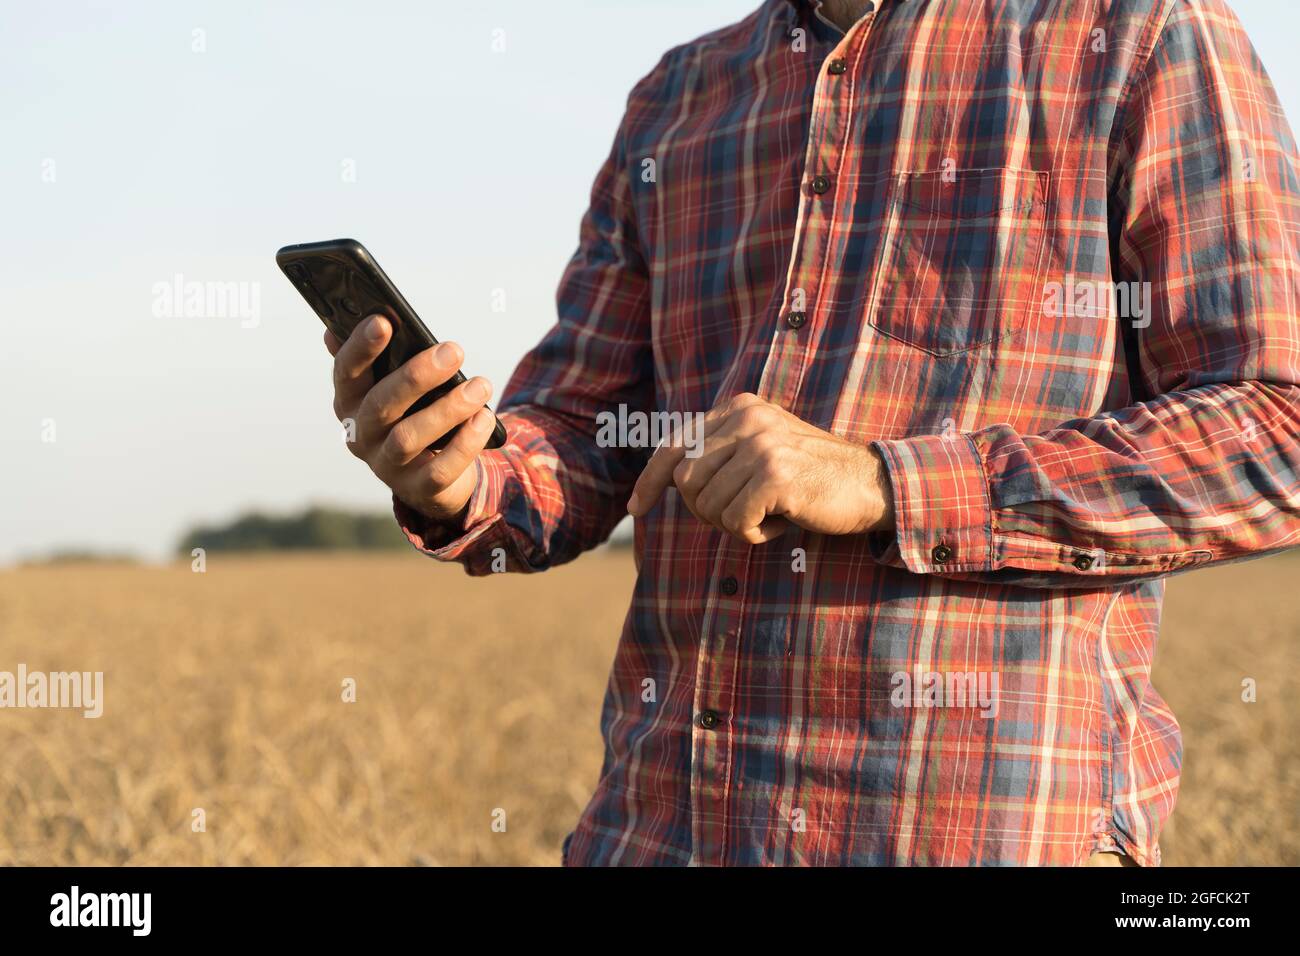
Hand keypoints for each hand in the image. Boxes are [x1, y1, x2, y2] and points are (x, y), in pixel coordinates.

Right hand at [326, 314, 497, 522]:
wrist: (434, 476)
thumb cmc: (414, 414)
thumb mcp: (396, 386)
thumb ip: (378, 358)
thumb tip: (351, 322)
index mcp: (351, 402)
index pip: (346, 372)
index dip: (361, 347)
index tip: (384, 320)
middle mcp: (362, 435)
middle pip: (382, 404)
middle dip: (417, 375)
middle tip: (454, 350)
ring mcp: (388, 466)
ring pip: (410, 437)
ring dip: (449, 408)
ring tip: (481, 385)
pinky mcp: (419, 489)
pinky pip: (441, 469)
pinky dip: (466, 442)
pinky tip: (485, 418)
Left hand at [626, 393, 894, 543]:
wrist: (873, 485)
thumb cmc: (812, 478)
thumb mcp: (762, 452)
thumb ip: (721, 454)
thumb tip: (666, 480)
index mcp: (739, 408)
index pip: (675, 444)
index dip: (650, 480)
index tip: (636, 508)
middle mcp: (748, 418)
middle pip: (686, 481)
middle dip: (707, 511)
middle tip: (745, 515)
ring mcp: (761, 445)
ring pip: (708, 506)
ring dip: (736, 523)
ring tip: (771, 513)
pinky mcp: (775, 476)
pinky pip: (735, 521)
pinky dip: (754, 534)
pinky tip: (782, 522)